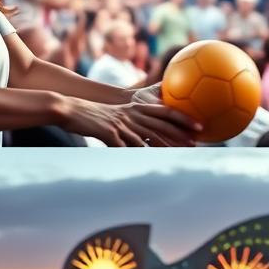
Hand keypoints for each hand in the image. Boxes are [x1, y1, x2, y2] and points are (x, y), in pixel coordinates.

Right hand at [58, 91, 199, 146]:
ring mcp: (121, 124)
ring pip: (147, 136)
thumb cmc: (93, 116)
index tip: (200, 126)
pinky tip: (147, 160)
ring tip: (177, 154)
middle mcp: (131, 115)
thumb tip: (145, 135)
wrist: (69, 109)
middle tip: (195, 143)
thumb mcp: (116, 114)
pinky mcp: (109, 133)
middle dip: (179, 134)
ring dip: (163, 146)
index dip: (184, 118)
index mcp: (135, 108)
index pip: (165, 112)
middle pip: (160, 125)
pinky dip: (137, 152)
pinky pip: (126, 145)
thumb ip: (132, 120)